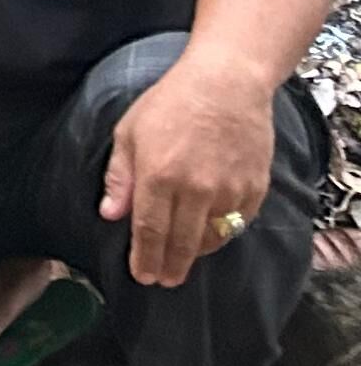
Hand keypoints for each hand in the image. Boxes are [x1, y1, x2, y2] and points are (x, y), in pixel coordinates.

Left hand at [102, 46, 281, 287]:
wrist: (226, 84)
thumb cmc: (170, 103)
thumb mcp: (129, 132)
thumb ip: (120, 177)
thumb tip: (110, 215)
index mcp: (158, 176)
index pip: (150, 231)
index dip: (145, 258)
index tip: (142, 276)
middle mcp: (196, 190)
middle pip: (182, 243)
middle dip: (170, 266)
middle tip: (162, 280)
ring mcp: (229, 191)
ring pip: (212, 239)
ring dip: (196, 254)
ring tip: (182, 260)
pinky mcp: (254, 189)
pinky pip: (237, 224)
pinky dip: (223, 235)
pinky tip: (210, 236)